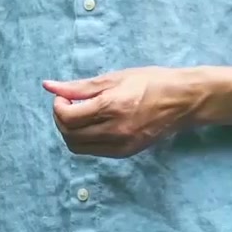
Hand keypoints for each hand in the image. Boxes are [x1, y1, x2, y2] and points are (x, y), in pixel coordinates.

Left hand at [41, 67, 206, 156]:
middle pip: (69, 135)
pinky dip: (86, 140)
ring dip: (71, 132)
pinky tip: (94, 125)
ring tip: (80, 115)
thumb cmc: (150, 82)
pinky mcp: (127, 153)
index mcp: (111, 107)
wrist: (183, 101)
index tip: (64, 97)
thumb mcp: (114, 78)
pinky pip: (94, 151)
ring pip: (78, 148)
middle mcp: (115, 130)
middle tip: (68, 105)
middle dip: (61, 120)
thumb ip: (79, 86)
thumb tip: (48, 86)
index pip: (68, 118)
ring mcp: (122, 145)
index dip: (58, 107)